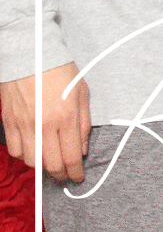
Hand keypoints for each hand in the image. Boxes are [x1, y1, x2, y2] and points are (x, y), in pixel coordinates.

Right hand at [0, 64, 90, 182]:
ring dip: (41, 165)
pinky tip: (32, 146)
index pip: (70, 157)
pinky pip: (15, 150)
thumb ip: (84, 123)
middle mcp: (44, 124)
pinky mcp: (9, 122)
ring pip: (31, 161)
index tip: (78, 178)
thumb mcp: (82, 92)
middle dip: (60, 175)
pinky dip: (24, 154)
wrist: (31, 54)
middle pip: (50, 165)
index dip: (75, 173)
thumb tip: (82, 150)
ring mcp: (24, 124)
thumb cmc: (60, 71)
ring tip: (49, 158)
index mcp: (66, 117)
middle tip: (65, 175)